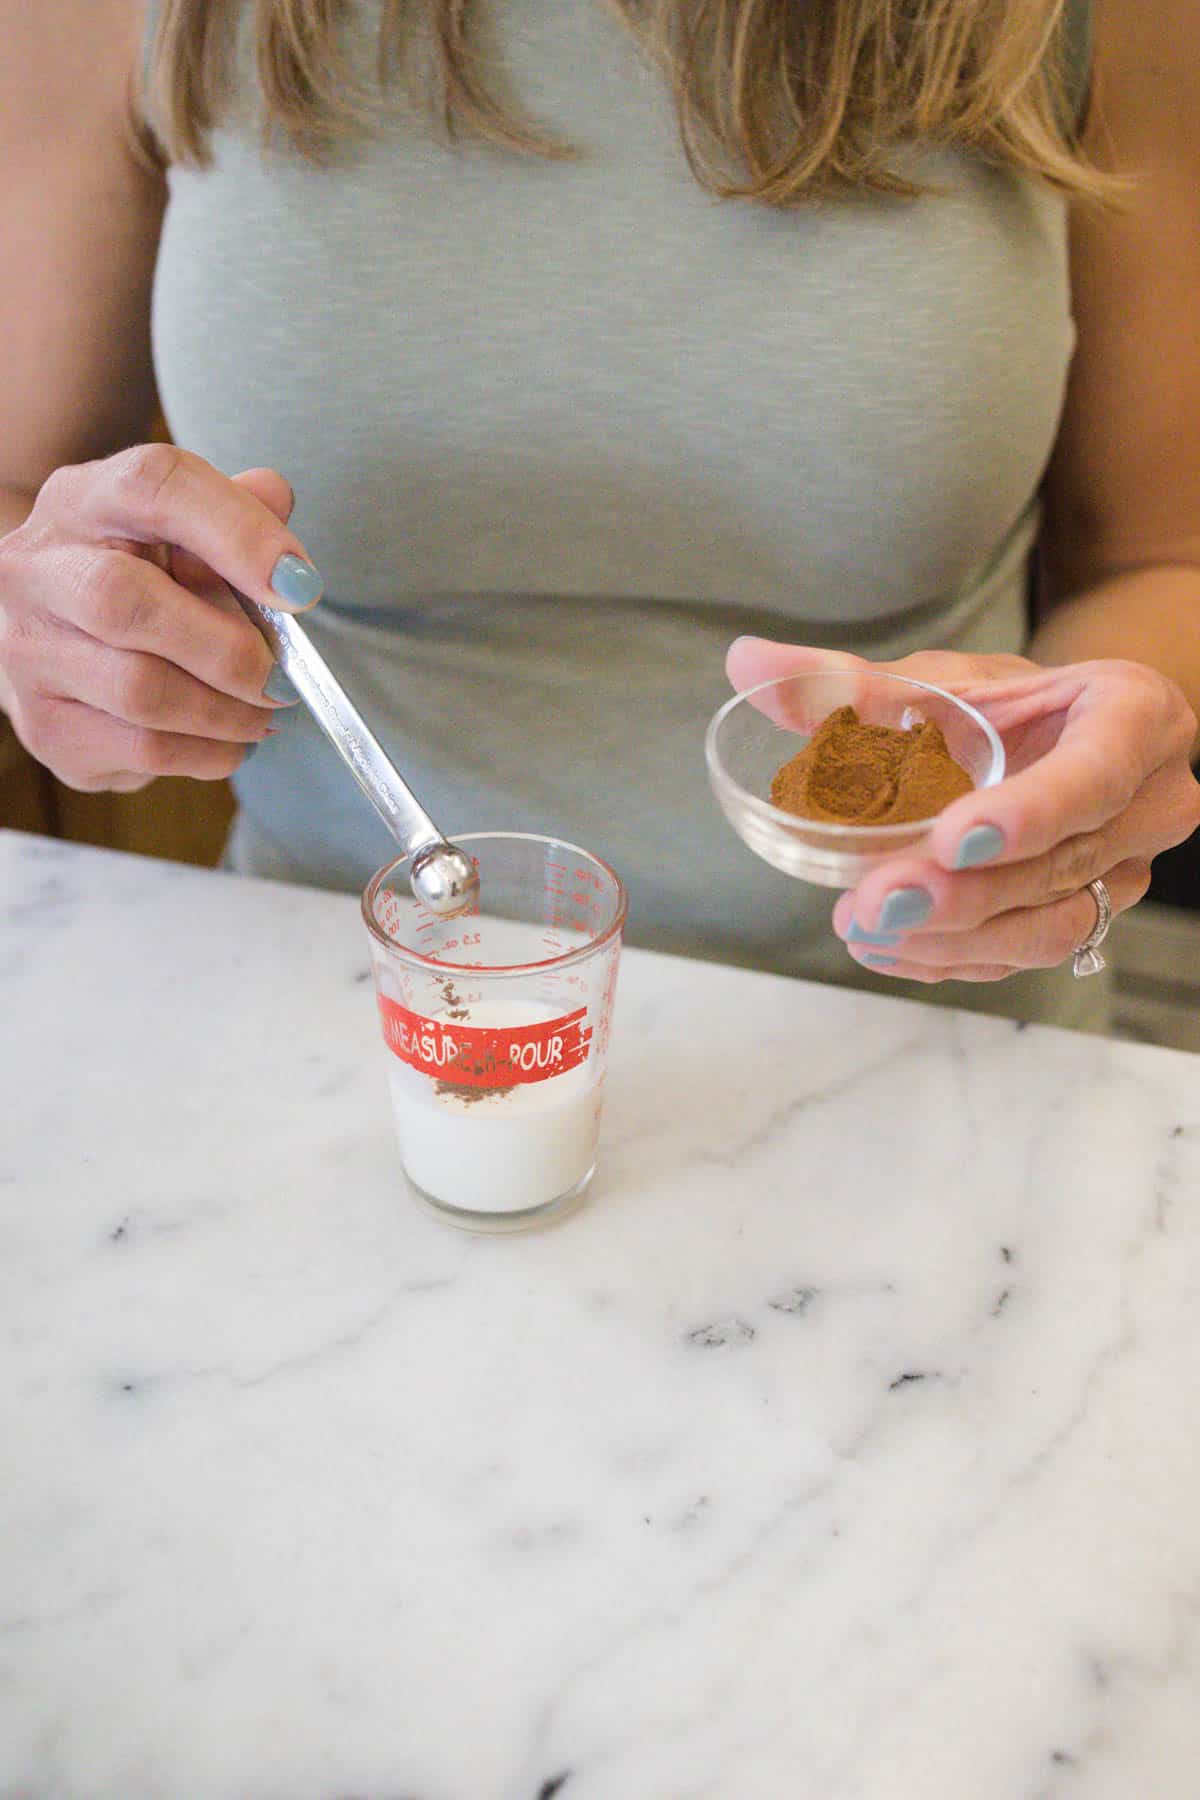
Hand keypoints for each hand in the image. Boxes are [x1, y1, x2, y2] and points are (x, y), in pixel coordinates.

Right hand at [0, 448, 322, 791]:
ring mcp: (29, 653)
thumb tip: (275, 498)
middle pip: (122, 600)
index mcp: (82, 500)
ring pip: (140, 691)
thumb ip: (237, 510)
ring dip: (227, 712)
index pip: (154, 486)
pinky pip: (144, 749)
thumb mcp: (186, 532)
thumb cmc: (144, 580)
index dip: (237, 533)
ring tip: (263, 713)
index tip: (300, 587)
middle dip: (226, 649)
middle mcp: (36, 569)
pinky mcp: (44, 727)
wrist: (61, 642)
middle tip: (281, 678)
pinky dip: (209, 752)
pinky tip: (230, 740)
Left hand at [726, 638, 1199, 983]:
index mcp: (1132, 720)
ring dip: (952, 939)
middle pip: (1063, 866)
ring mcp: (1126, 870)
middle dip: (962, 894)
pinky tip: (881, 949)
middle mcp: (1148, 804)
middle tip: (871, 902)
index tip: (953, 839)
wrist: (1059, 739)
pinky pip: (1024, 956)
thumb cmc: (1006, 702)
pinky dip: (950, 958)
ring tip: (861, 927)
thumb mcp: (939, 679)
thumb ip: (847, 680)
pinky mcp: (1089, 917)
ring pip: (1050, 927)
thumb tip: (747, 662)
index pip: (1095, 774)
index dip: (1030, 813)